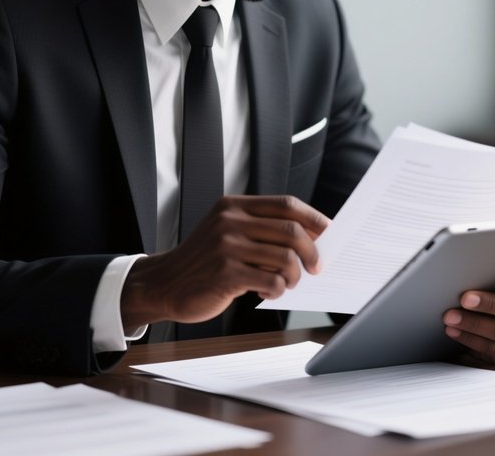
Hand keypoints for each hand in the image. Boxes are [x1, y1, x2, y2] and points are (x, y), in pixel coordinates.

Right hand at [120, 195, 329, 329]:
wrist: (165, 283)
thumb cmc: (204, 260)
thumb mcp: (227, 231)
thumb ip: (260, 229)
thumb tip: (311, 238)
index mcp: (234, 206)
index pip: (286, 204)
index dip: (313, 218)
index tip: (329, 233)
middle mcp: (230, 221)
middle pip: (291, 230)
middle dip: (312, 251)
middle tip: (316, 267)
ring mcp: (227, 246)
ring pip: (285, 258)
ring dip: (295, 276)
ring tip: (286, 283)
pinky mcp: (225, 273)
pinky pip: (271, 281)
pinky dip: (277, 289)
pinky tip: (265, 290)